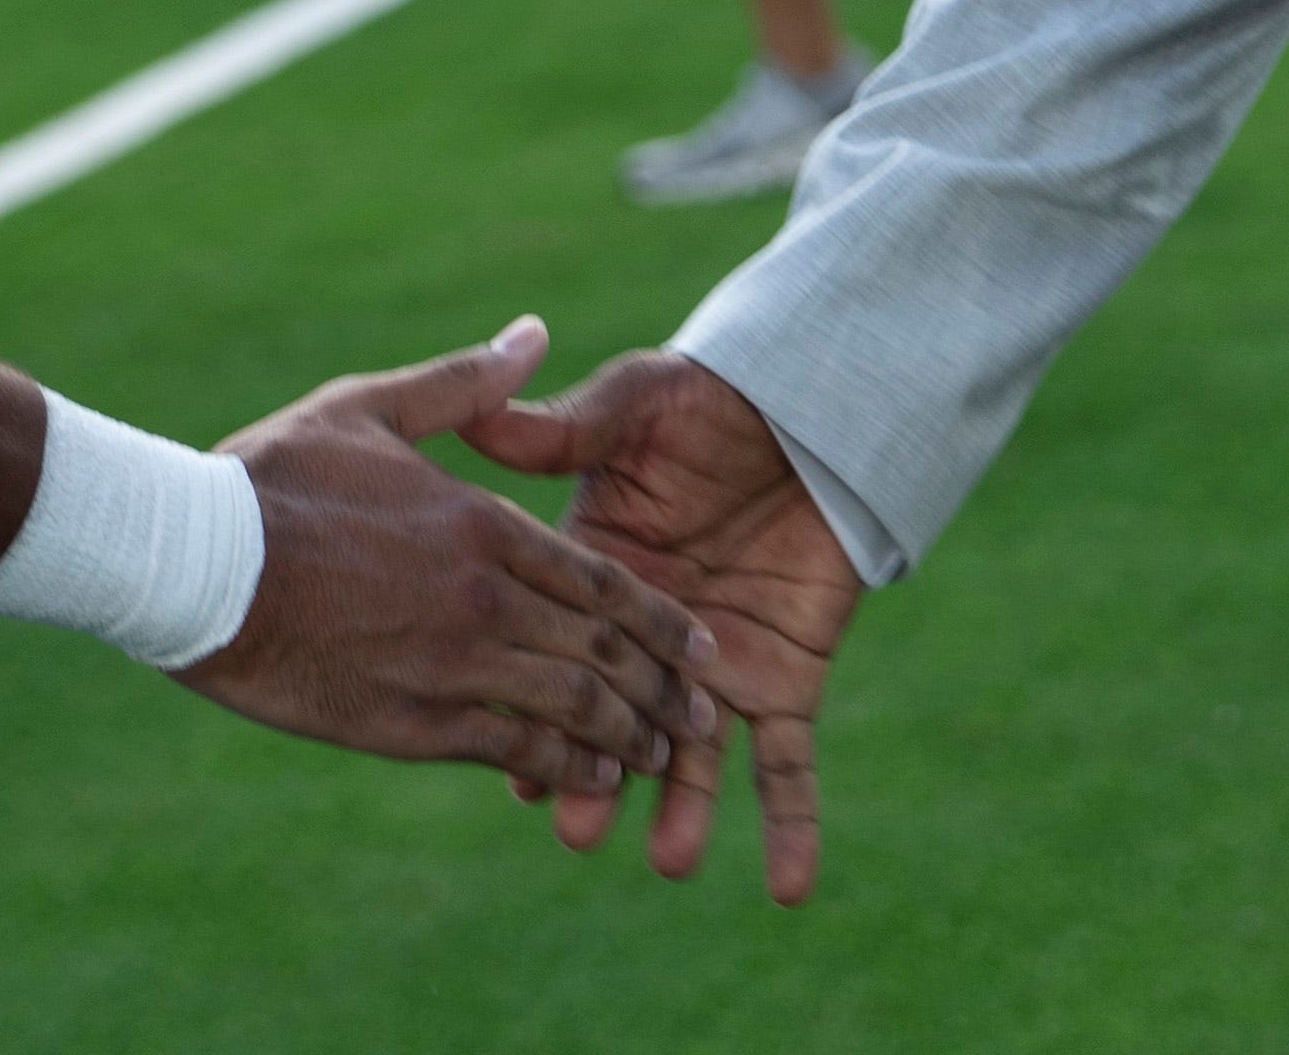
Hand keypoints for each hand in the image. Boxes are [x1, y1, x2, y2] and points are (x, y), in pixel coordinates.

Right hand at [175, 318, 720, 805]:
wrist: (191, 561)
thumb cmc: (274, 478)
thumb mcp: (371, 409)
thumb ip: (464, 384)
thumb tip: (535, 332)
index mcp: (480, 523)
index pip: (600, 581)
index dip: (660, 619)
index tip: (701, 643)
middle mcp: (482, 598)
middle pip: (602, 651)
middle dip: (662, 688)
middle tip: (700, 713)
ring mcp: (449, 664)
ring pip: (568, 708)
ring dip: (626, 734)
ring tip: (663, 754)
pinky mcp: (406, 721)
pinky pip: (507, 748)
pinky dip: (558, 764)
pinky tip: (587, 776)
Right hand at [461, 349, 863, 901]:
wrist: (812, 410)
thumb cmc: (710, 400)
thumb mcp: (635, 406)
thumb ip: (563, 429)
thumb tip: (477, 411)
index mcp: (597, 584)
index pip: (562, 652)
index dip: (541, 705)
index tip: (514, 761)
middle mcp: (647, 647)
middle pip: (618, 720)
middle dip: (598, 775)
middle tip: (573, 825)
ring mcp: (716, 677)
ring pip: (694, 761)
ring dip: (683, 811)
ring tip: (669, 858)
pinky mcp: (784, 685)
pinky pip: (788, 767)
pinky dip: (793, 824)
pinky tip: (791, 887)